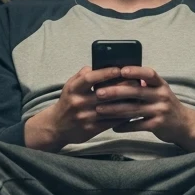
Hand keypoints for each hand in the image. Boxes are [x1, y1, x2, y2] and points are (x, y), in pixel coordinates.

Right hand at [24, 65, 138, 150]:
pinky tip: (132, 111)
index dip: (105, 73)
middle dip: (122, 88)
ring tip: (139, 97)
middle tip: (137, 82)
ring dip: (126, 103)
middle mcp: (78, 103)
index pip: (90, 78)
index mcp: (73, 89)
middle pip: (104, 94)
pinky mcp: (90, 130)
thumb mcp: (69, 86)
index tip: (119, 69)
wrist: (56, 127)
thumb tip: (95, 65)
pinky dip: (122, 117)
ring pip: (110, 109)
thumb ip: (81, 75)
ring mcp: (85, 117)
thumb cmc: (67, 102)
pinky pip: (110, 122)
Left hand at [98, 66, 194, 150]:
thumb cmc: (165, 104)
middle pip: (137, 92)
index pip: (149, 74)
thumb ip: (145, 84)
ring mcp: (160, 111)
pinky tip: (113, 126)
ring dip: (114, 110)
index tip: (121, 70)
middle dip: (116, 92)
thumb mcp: (160, 91)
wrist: (184, 125)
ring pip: (134, 110)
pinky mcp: (158, 125)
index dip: (136, 71)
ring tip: (99, 110)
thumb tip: (120, 73)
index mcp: (161, 85)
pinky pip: (137, 125)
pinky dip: (124, 126)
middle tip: (99, 92)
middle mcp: (162, 96)